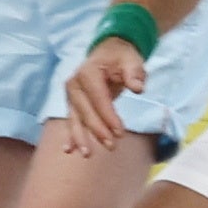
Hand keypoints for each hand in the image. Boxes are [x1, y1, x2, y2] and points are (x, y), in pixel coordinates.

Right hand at [60, 37, 148, 154]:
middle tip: (112, 145)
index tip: (120, 132)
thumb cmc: (121, 58)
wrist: (108, 53)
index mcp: (87, 73)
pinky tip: (69, 150)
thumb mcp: (132, 61)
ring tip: (87, 154)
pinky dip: (70, 136)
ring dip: (81, 137)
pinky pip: (72, 121)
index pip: (98, 99)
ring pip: (76, 119)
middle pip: (85, 112)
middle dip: (97, 130)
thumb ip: (134, 73)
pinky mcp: (72, 104)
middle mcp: (74, 84)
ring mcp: (71, 95)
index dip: (108, 116)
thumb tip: (138, 87)